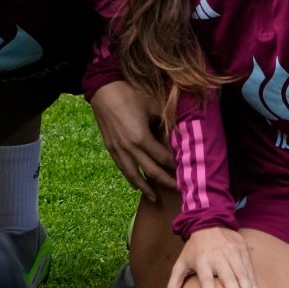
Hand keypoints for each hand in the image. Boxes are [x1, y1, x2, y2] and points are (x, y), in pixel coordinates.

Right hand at [89, 81, 174, 199]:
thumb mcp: (153, 105)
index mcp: (141, 138)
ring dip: (145, 188)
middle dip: (165, 181)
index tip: (185, 171)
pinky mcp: (110, 147)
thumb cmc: (130, 94)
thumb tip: (181, 132)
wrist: (103, 89)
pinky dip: (130, 178)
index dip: (174, 165)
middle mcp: (129, 148)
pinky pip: (122, 168)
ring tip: (154, 198)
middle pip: (151, 171)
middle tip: (178, 190)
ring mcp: (118, 149)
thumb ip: (166, 121)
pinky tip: (136, 185)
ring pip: (133, 175)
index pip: (163, 158)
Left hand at [166, 227, 257, 287]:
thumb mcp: (181, 263)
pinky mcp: (241, 247)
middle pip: (227, 276)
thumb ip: (174, 285)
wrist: (209, 222)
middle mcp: (217, 256)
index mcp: (201, 260)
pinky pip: (248, 265)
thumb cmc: (194, 249)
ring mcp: (231, 251)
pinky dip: (252, 278)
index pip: (205, 278)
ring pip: (241, 272)